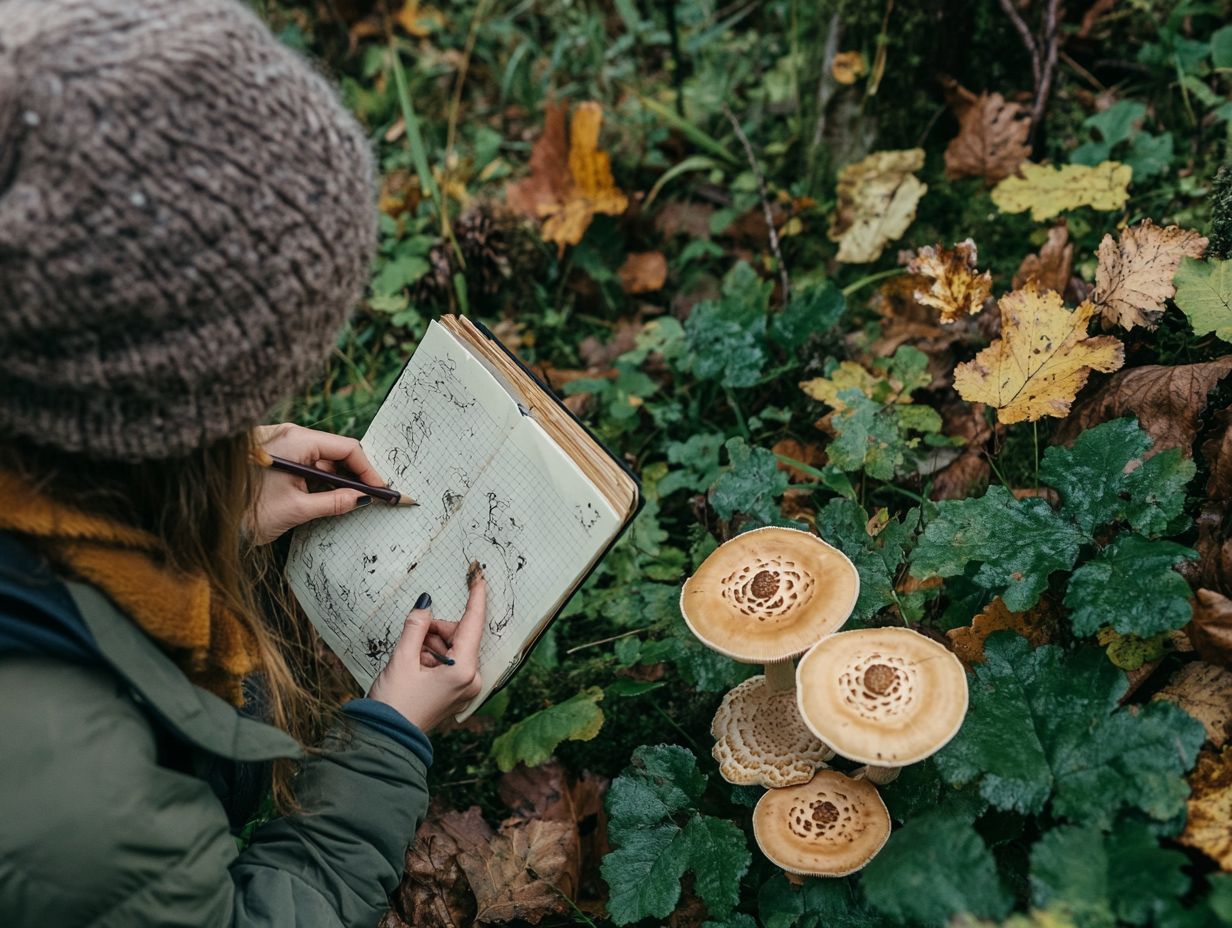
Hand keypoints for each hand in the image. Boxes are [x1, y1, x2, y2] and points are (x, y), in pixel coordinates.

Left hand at [248, 423, 387, 544]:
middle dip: (356, 475)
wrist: (206, 521)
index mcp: (296, 440)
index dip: (368, 470)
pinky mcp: (276, 458)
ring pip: (323, 460)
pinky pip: (308, 464)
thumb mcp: (296, 510)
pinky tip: (331, 498)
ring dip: (339, 480)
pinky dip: (321, 481)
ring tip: (353, 501)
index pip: (346, 448)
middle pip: (336, 452)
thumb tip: (362, 499)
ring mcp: (282, 445)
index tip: (381, 490)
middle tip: (373, 497)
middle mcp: (290, 436)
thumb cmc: (245, 513)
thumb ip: (334, 502)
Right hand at [368, 580, 486, 732]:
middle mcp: (472, 680)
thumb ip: (416, 627)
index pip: (473, 624)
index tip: (479, 576)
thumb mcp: (401, 659)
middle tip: (412, 642)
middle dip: (435, 631)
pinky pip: (449, 662)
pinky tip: (415, 668)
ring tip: (410, 662)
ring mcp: (465, 688)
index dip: (476, 597)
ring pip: (452, 648)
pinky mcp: (457, 692)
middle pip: (459, 635)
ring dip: (430, 646)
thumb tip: (426, 603)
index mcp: (464, 671)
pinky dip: (431, 658)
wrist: (386, 740)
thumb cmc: (393, 704)